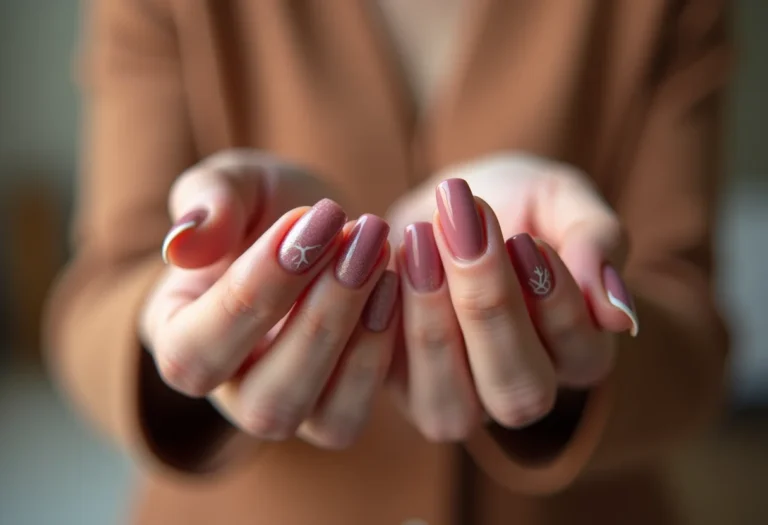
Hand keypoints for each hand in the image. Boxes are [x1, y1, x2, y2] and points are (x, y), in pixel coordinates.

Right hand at [140, 150, 398, 448]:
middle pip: (266, 400)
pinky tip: (395, 284)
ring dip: (356, 337)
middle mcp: (231, 392)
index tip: (302, 220)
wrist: (319, 227)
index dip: (252, 292)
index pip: (196, 350)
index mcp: (180, 340)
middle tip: (357, 236)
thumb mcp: (235, 185)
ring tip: (377, 255)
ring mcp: (290, 408)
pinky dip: (382, 350)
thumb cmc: (264, 207)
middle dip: (318, 318)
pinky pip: (360, 408)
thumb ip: (207, 201)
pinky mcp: (339, 408)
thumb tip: (180, 245)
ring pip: (321, 418)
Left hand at [387, 154, 637, 439]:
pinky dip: (379, 321)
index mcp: (574, 351)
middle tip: (463, 228)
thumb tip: (620, 316)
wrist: (448, 204)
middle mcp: (517, 388)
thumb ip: (596, 240)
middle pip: (518, 392)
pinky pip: (383, 379)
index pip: (581, 355)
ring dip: (432, 322)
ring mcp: (456, 396)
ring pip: (449, 406)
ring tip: (419, 240)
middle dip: (489, 308)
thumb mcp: (561, 198)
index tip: (525, 238)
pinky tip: (382, 261)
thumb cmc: (518, 201)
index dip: (556, 304)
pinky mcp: (395, 382)